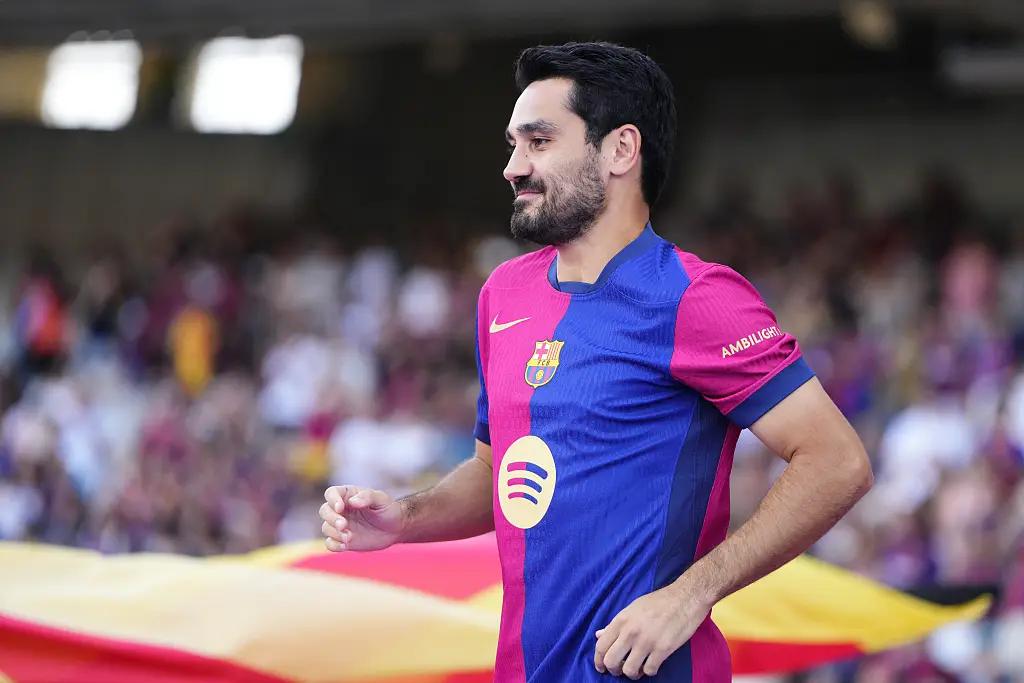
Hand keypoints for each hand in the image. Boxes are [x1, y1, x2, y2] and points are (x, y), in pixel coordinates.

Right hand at [319, 485, 404, 551]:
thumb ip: (368, 497)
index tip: (340, 507)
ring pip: (326, 527)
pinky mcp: (342, 540)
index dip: (332, 500)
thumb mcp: (382, 500)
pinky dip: (334, 545)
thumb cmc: (388, 510)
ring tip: (349, 537)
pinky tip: (345, 546)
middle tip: (344, 526)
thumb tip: (352, 501)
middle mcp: (341, 510)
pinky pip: (330, 543)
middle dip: (332, 519)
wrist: (395, 529)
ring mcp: (340, 525)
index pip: (331, 493)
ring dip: (335, 533)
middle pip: (325, 511)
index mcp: (348, 495)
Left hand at [594, 582, 710, 678]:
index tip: (602, 667)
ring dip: (632, 673)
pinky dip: (649, 671)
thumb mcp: (633, 609)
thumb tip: (599, 634)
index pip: (601, 646)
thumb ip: (615, 624)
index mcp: (621, 620)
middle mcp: (630, 631)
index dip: (598, 661)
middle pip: (611, 661)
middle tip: (620, 669)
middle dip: (614, 670)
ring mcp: (647, 641)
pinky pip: (649, 670)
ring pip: (629, 670)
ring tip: (638, 668)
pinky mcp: (663, 649)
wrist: (685, 598)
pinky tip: (652, 664)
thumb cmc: (658, 602)